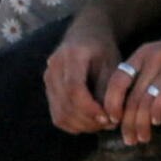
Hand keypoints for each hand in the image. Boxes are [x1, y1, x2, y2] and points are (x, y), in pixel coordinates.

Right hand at [42, 19, 128, 136]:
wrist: (85, 35)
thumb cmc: (103, 49)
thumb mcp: (112, 63)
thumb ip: (108, 88)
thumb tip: (108, 117)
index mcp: (72, 56)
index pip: (73, 88)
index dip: (90, 108)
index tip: (107, 117)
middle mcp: (53, 67)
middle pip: (65, 104)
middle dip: (89, 120)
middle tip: (110, 124)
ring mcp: (47, 79)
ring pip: (59, 113)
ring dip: (82, 125)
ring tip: (102, 124)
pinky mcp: (48, 90)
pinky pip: (57, 115)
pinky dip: (73, 124)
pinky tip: (90, 123)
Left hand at [116, 23, 160, 136]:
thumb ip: (151, 74)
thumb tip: (136, 103)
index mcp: (144, 53)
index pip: (116, 81)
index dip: (111, 103)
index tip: (112, 121)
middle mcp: (152, 57)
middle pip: (130, 96)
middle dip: (126, 122)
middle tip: (128, 139)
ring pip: (143, 101)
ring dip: (140, 123)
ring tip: (142, 137)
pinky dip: (157, 113)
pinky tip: (157, 122)